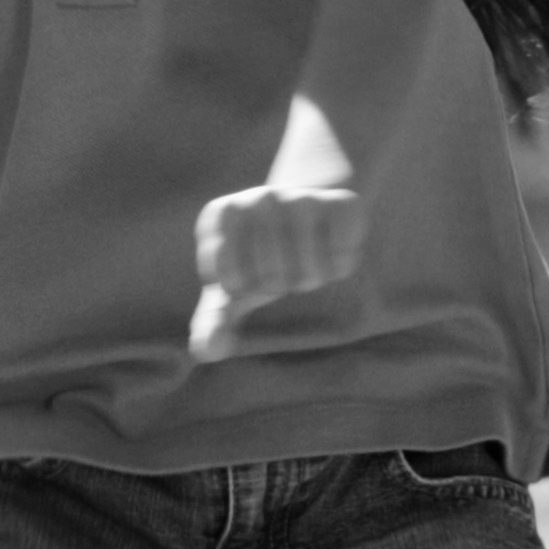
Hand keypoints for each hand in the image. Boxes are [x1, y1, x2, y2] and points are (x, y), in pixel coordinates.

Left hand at [189, 179, 368, 358]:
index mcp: (222, 214)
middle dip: (280, 284)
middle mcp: (260, 198)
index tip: (246, 269)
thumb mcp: (230, 289)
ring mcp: (301, 197)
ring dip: (310, 278)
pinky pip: (342, 260)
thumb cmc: (257, 259)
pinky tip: (328, 246)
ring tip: (303, 257)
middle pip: (273, 279)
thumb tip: (206, 351)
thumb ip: (212, 322)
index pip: (232, 280)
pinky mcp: (342, 203)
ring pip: (310, 273)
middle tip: (280, 264)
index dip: (244, 286)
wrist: (303, 216)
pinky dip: (339, 266)